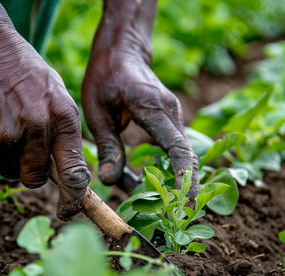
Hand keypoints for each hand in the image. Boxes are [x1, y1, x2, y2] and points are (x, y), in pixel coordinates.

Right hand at [0, 0, 89, 219]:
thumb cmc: (24, 72)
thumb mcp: (56, 95)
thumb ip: (61, 132)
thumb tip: (66, 173)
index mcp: (64, 117)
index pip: (74, 171)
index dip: (74, 197)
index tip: (69, 210)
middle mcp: (40, 127)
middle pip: (36, 178)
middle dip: (30, 171)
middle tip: (23, 149)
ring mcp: (11, 133)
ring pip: (9, 171)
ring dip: (7, 159)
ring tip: (5, 126)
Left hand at [82, 0, 197, 197]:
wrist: (122, 50)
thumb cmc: (105, 76)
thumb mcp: (97, 111)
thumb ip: (108, 146)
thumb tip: (109, 180)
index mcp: (152, 107)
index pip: (177, 147)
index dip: (183, 177)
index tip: (184, 202)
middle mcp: (171, 112)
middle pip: (187, 156)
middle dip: (186, 187)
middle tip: (178, 216)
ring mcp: (175, 115)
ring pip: (183, 154)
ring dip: (178, 180)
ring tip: (165, 208)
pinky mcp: (171, 120)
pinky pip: (175, 148)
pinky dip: (170, 168)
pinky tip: (153, 185)